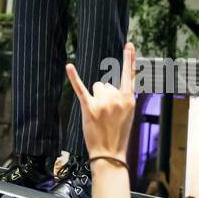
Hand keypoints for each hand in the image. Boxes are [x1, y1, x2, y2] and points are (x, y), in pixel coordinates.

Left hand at [65, 41, 136, 162]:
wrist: (110, 153)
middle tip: (107, 116)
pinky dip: (74, 77)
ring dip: (95, 98)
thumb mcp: (128, 114)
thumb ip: (122, 97)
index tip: (129, 44)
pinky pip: (81, 88)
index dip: (129, 58)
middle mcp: (117, 98)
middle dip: (104, 96)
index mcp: (129, 99)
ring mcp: (104, 102)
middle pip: (105, 84)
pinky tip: (69, 66)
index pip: (130, 75)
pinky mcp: (90, 107)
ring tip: (99, 116)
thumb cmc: (118, 134)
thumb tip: (108, 85)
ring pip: (96, 87)